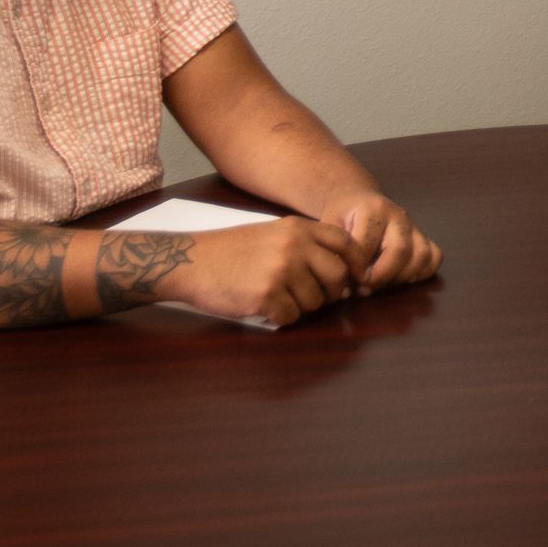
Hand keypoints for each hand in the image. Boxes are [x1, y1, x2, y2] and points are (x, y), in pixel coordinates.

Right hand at [176, 216, 366, 325]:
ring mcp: (281, 271)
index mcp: (297, 229)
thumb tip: (341, 272)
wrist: (190, 261)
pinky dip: (280, 318)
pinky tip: (263, 306)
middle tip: (312, 297)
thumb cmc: (230, 251)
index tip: (357, 279)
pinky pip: (291, 317)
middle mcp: (294, 246)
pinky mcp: (266, 295)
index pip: (345, 243)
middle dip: (330, 293)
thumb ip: (305, 246)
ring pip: (315, 302)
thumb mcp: (272, 234)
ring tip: (277, 297)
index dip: (357, 263)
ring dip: (300, 307)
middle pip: (337, 277)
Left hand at [321, 191, 442, 292]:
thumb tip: (345, 288)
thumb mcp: (329, 226)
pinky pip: (434, 258)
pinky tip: (399, 276)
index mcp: (373, 209)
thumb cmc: (342, 215)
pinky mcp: (423, 237)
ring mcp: (414, 226)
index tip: (347, 279)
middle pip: (401, 251)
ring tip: (381, 282)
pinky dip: (421, 272)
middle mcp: (399, 215)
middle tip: (364, 286)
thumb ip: (335, 252)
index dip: (356, 268)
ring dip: (401, 277)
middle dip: (381, 276)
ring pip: (422, 256)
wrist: (357, 198)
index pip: (367, 244)